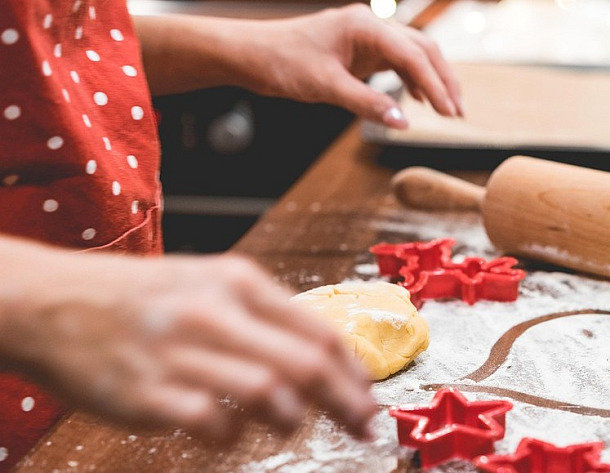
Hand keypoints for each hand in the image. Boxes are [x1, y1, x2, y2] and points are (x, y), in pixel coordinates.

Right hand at [0, 248, 375, 440]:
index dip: (356, 372)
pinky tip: (229, 433)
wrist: (53, 302)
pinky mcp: (148, 392)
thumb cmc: (141, 297)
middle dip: (346, 402)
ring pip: (267, 391)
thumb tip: (326, 358)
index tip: (371, 397)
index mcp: (238, 282)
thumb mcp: (209, 284)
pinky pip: (212, 423)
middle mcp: (215, 312)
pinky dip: (232, 436)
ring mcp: (180, 352)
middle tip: (363, 426)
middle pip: (306, 364)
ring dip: (291, 419)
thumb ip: (265, 316)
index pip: (320, 330)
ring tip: (289, 425)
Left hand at [247, 4, 462, 128]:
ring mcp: (366, 35)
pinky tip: (420, 99)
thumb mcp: (326, 88)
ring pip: (413, 53)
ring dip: (432, 79)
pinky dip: (412, 79)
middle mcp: (370, 25)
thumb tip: (403, 124)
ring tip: (447, 108)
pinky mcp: (360, 48)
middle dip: (443, 80)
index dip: (436, 85)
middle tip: (457, 112)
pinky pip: (396, 60)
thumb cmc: (282, 63)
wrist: (252, 55)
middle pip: (422, 49)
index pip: (413, 55)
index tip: (449, 112)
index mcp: (364, 26)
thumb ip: (367, 105)